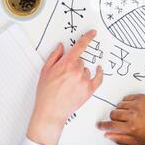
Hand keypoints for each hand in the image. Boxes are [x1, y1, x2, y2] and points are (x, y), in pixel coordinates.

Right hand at [27, 30, 102, 144]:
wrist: (50, 112)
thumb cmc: (46, 93)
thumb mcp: (45, 71)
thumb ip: (54, 56)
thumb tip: (61, 46)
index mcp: (66, 64)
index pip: (80, 46)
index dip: (87, 38)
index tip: (93, 33)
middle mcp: (77, 71)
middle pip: (80, 61)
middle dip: (73, 65)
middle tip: (65, 75)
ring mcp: (84, 80)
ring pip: (86, 70)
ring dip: (81, 73)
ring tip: (70, 84)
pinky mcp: (89, 90)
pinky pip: (98, 78)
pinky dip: (99, 74)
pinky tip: (98, 70)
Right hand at [98, 94, 144, 144]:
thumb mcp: (136, 141)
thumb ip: (120, 139)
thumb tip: (108, 135)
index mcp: (131, 127)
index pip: (111, 125)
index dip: (103, 125)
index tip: (100, 125)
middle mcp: (133, 115)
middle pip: (113, 113)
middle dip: (113, 118)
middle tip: (119, 120)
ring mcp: (137, 104)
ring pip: (119, 105)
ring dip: (121, 110)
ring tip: (129, 115)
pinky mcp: (141, 97)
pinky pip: (126, 98)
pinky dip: (127, 103)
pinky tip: (133, 108)